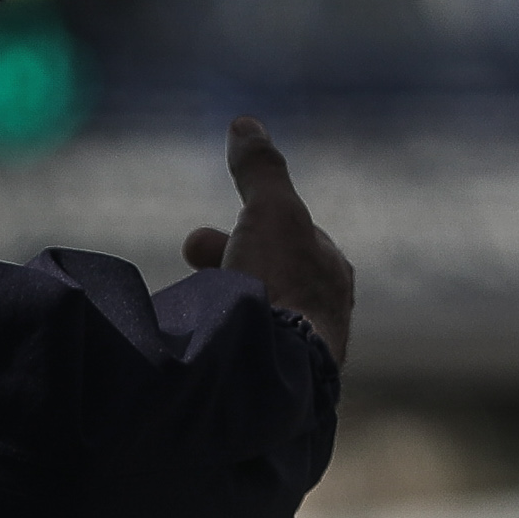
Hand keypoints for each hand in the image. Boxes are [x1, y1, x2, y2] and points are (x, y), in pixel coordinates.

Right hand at [182, 116, 354, 372]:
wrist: (278, 369)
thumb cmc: (281, 283)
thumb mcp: (270, 211)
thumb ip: (260, 170)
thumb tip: (246, 124)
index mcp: (330, 274)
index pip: (288, 242)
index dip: (246, 229)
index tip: (197, 239)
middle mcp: (326, 317)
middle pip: (272, 282)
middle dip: (230, 267)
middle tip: (188, 264)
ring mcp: (303, 358)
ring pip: (262, 324)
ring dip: (226, 308)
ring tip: (188, 310)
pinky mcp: (279, 394)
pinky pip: (250, 360)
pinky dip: (225, 344)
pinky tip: (203, 350)